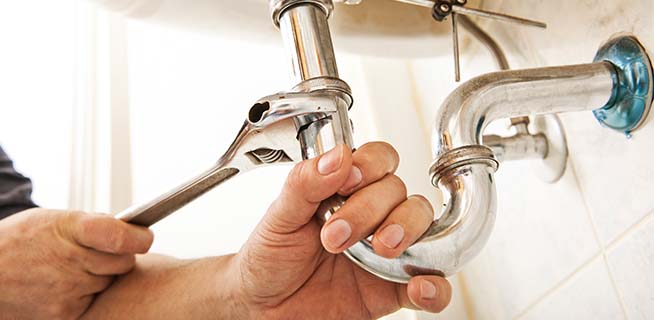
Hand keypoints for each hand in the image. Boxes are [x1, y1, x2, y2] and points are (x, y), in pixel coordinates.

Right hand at [0, 208, 153, 318]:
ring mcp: (68, 290)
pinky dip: (89, 294)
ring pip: (110, 283)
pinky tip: (67, 284)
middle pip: (124, 262)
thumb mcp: (53, 219)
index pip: (119, 236)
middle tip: (102, 252)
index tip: (144, 236)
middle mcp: (71, 260)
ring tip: (76, 268)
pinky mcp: (65, 313)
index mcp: (70, 229)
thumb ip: (92, 223)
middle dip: (120, 256)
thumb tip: (129, 229)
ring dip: (103, 276)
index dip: (138, 237)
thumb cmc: (20, 242)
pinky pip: (95, 301)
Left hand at [234, 142, 450, 318]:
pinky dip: (436, 286)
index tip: (349, 182)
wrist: (264, 309)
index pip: (378, 160)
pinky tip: (419, 286)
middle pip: (398, 191)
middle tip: (337, 234)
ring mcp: (385, 251)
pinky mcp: (393, 289)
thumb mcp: (279, 217)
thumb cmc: (270, 259)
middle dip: (371, 209)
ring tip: (381, 249)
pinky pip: (432, 285)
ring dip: (406, 231)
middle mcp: (371, 215)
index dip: (371, 165)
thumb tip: (337, 156)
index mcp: (344, 190)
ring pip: (422, 225)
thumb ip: (305, 184)